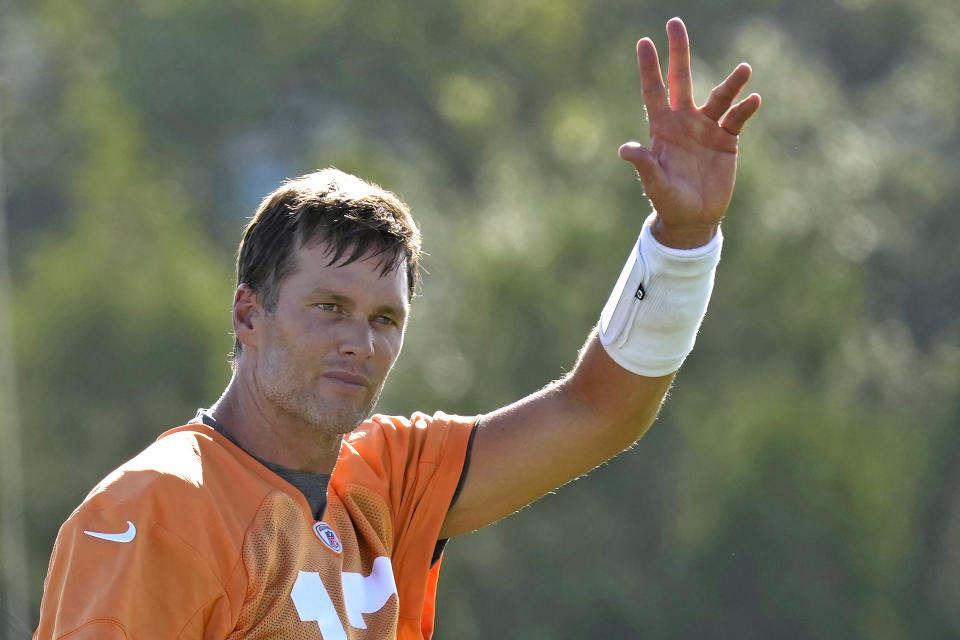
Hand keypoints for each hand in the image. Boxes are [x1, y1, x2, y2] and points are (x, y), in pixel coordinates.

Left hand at [619, 18, 760, 247]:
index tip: (644, 41)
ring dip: (731, 84)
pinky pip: (737, 119)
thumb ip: (644, 165)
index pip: (654, 92)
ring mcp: (706, 128)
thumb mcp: (655, 184)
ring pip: (719, 98)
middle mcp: (684, 121)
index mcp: (662, 128)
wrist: (693, 218)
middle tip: (675, 23)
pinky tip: (753, 100)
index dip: (649, 68)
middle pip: (681, 80)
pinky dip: (745, 109)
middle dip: (679, 52)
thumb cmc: (668, 201)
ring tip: (744, 69)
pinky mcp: (727, 140)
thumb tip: (625, 149)